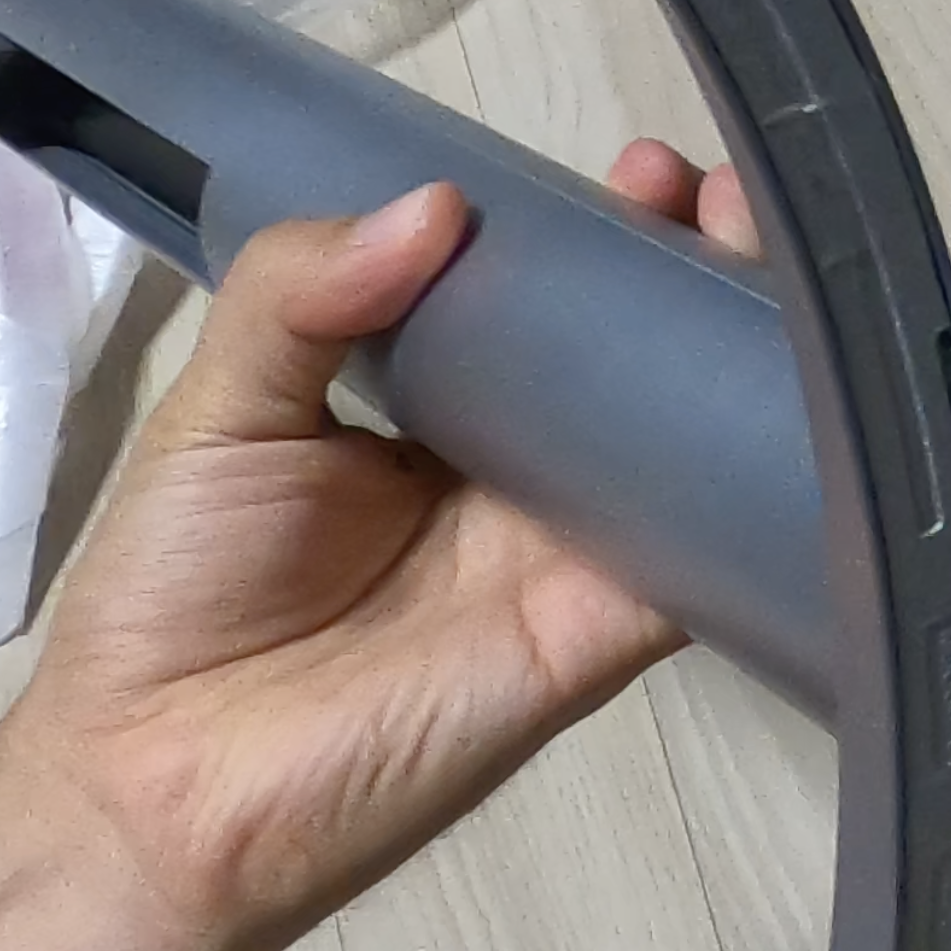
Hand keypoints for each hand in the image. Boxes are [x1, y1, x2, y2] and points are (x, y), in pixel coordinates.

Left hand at [5, 138, 750, 950]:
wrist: (163, 785)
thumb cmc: (174, 587)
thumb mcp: (221, 403)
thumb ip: (303, 290)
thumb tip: (438, 203)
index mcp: (427, 398)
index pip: (530, 292)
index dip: (585, 227)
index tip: (637, 165)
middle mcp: (511, 464)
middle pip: (622, 348)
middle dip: (678, 263)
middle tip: (703, 196)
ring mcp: (564, 543)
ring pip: (679, 429)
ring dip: (730, 338)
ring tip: (749, 251)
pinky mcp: (598, 627)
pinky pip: (700, 546)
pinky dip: (754, 473)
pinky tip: (788, 384)